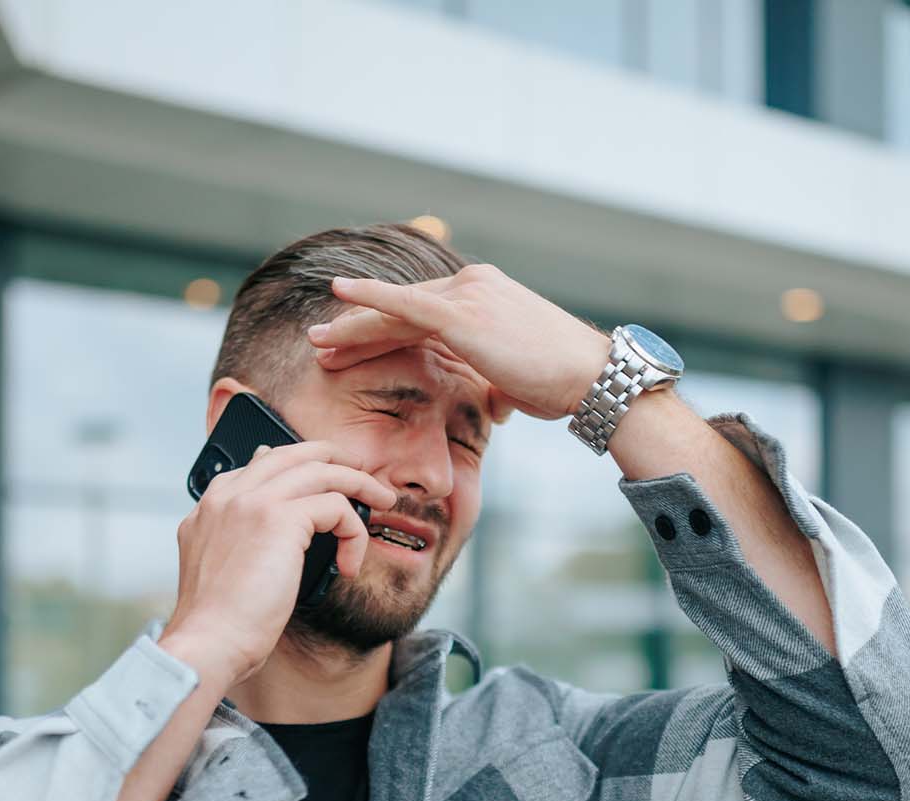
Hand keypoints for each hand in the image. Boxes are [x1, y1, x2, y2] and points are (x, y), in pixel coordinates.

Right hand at [157, 440, 397, 687]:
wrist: (209, 642)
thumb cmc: (219, 621)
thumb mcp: (224, 568)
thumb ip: (244, 537)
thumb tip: (281, 523)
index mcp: (211, 505)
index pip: (263, 462)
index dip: (302, 466)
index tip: (328, 482)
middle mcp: (228, 494)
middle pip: (294, 453)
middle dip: (336, 458)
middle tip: (364, 476)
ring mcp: (252, 502)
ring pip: (322, 471)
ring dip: (360, 484)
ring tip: (383, 501)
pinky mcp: (279, 519)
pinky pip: (336, 506)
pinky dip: (353, 532)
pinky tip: (349, 564)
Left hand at [304, 264, 612, 422]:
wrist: (591, 375)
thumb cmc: (564, 383)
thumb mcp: (521, 379)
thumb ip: (499, 382)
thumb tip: (496, 406)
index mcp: (484, 296)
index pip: (421, 312)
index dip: (384, 330)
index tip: (353, 347)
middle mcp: (473, 285)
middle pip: (401, 309)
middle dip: (359, 329)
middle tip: (322, 343)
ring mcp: (467, 294)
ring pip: (395, 311)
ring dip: (353, 327)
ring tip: (318, 342)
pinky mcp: (461, 313)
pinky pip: (404, 305)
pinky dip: (369, 299)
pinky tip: (338, 296)